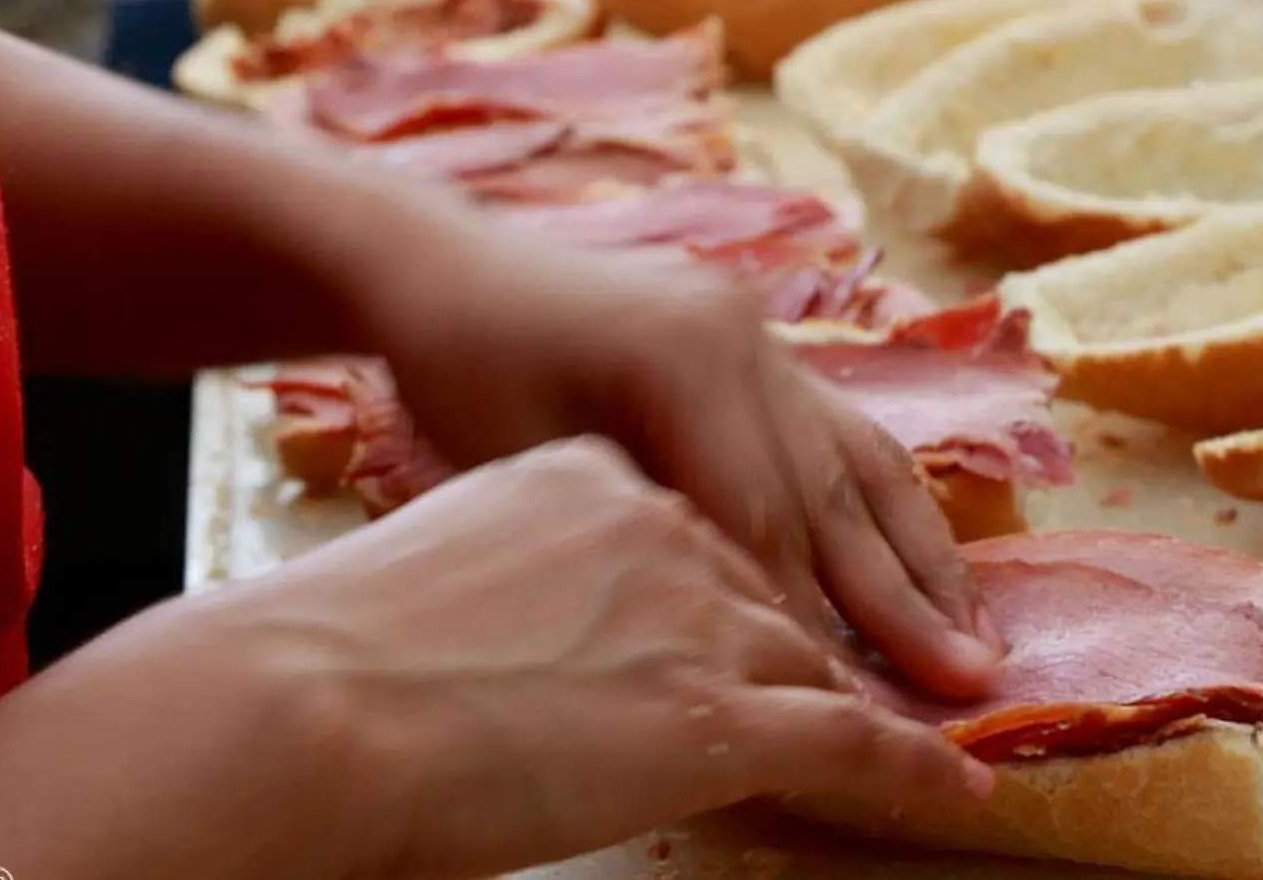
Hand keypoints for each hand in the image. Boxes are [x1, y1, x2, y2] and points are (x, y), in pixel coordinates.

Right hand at [205, 438, 992, 878]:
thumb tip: (523, 621)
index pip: (694, 532)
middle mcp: (658, 526)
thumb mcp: (437, 562)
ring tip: (921, 728)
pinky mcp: (721, 711)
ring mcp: (697, 615)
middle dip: (814, 639)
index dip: (728, 589)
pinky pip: (850, 737)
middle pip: (763, 590)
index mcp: (586, 477)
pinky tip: (956, 784)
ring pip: (809, 660)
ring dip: (865, 698)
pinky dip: (910, 764)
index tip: (741, 625)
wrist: (306, 698)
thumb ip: (508, 569)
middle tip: (874, 672)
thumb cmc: (327, 645)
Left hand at [356, 236, 1004, 700]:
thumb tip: (735, 631)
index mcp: (684, 357)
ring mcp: (764, 338)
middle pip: (834, 492)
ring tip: (980, 637)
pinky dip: (890, 509)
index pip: (766, 519)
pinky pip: (844, 436)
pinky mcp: (764, 349)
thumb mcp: (533, 458)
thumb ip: (643, 530)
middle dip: (905, 599)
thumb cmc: (462, 370)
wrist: (449, 267)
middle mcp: (746, 340)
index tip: (860, 713)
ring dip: (927, 555)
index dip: (815, 621)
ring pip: (864, 460)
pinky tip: (929, 566)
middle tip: (975, 684)